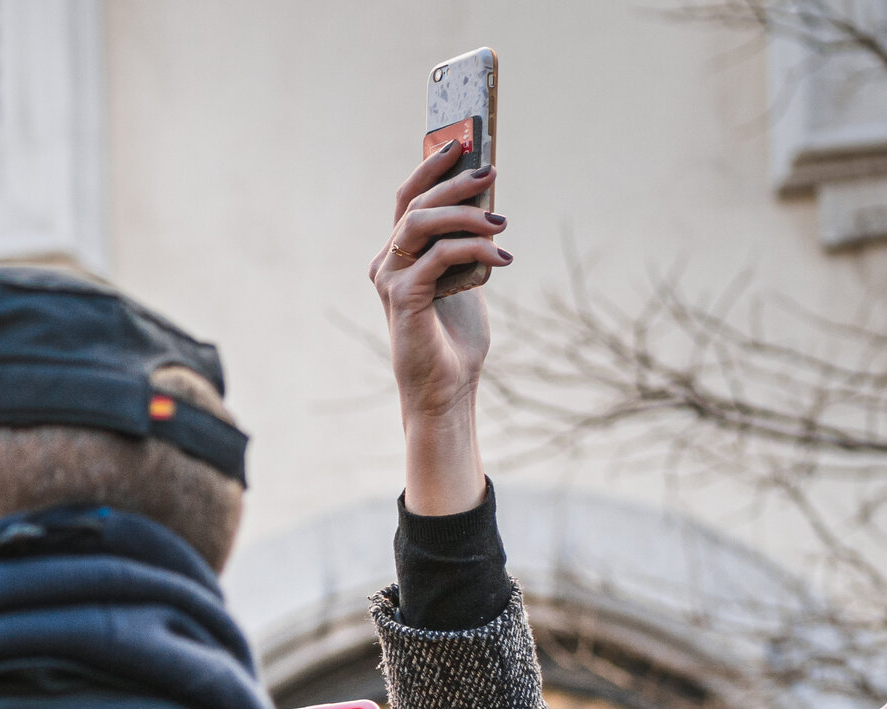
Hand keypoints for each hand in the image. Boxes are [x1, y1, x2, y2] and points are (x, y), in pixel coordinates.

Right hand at [369, 144, 510, 514]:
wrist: (446, 390)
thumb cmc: (456, 337)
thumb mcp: (467, 277)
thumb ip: (468, 243)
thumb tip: (489, 204)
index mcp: (399, 255)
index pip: (409, 199)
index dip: (430, 165)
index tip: (459, 140)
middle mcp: (386, 263)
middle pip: (413, 203)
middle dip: (452, 179)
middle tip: (489, 171)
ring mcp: (390, 281)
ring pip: (420, 223)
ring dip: (464, 213)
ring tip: (501, 222)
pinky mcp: (401, 299)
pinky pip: (435, 257)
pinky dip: (471, 250)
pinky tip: (501, 257)